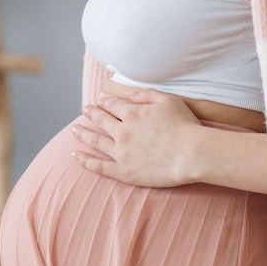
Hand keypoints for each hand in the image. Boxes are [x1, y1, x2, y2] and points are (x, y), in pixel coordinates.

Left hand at [72, 90, 201, 186]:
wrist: (191, 154)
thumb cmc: (185, 126)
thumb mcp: (168, 100)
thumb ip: (146, 95)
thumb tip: (130, 94)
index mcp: (132, 113)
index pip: (112, 105)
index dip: (105, 102)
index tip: (100, 102)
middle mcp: (122, 131)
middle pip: (101, 120)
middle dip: (92, 113)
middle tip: (85, 110)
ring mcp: (121, 152)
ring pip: (95, 141)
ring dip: (83, 133)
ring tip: (74, 130)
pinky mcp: (124, 172)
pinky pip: (99, 166)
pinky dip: (86, 160)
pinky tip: (76, 155)